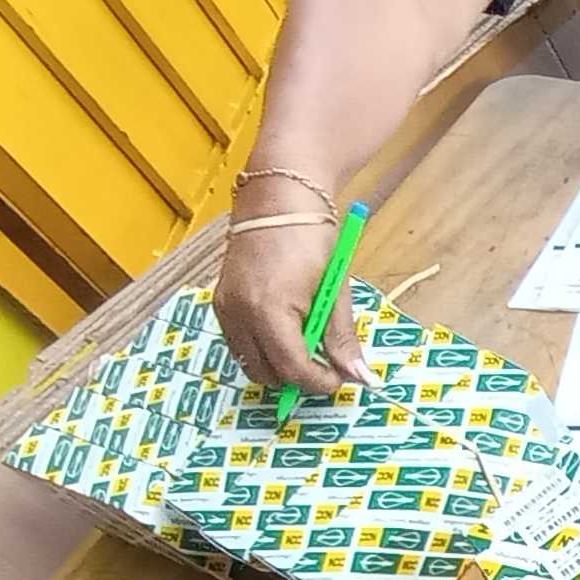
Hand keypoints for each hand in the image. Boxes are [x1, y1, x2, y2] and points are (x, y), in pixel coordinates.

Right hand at [214, 180, 370, 398]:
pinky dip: (263, 350)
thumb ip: (342, 338)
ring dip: (279, 367)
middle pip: (267, 375)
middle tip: (325, 365)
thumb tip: (359, 377)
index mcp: (269, 309)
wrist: (277, 198)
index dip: (320, 382)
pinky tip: (286, 332)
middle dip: (299, 378)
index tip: (340, 378)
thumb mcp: (334, 289)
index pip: (294, 369)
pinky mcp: (220, 303)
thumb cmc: (311, 237)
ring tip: (306, 346)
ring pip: (250, 364)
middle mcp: (239, 313)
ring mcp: (225, 308)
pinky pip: (240, 345)